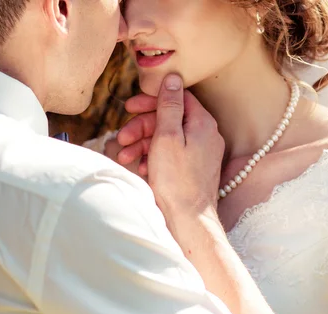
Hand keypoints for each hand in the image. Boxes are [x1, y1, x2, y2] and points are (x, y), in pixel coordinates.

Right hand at [117, 74, 224, 227]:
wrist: (188, 221)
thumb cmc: (176, 181)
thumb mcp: (167, 137)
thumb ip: (169, 106)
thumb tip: (172, 78)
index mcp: (202, 123)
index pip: (176, 97)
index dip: (150, 100)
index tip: (129, 107)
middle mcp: (205, 136)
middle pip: (169, 119)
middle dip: (141, 127)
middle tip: (121, 137)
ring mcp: (201, 154)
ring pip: (168, 139)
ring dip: (143, 144)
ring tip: (125, 157)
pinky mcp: (194, 169)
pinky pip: (172, 155)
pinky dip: (154, 158)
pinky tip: (143, 169)